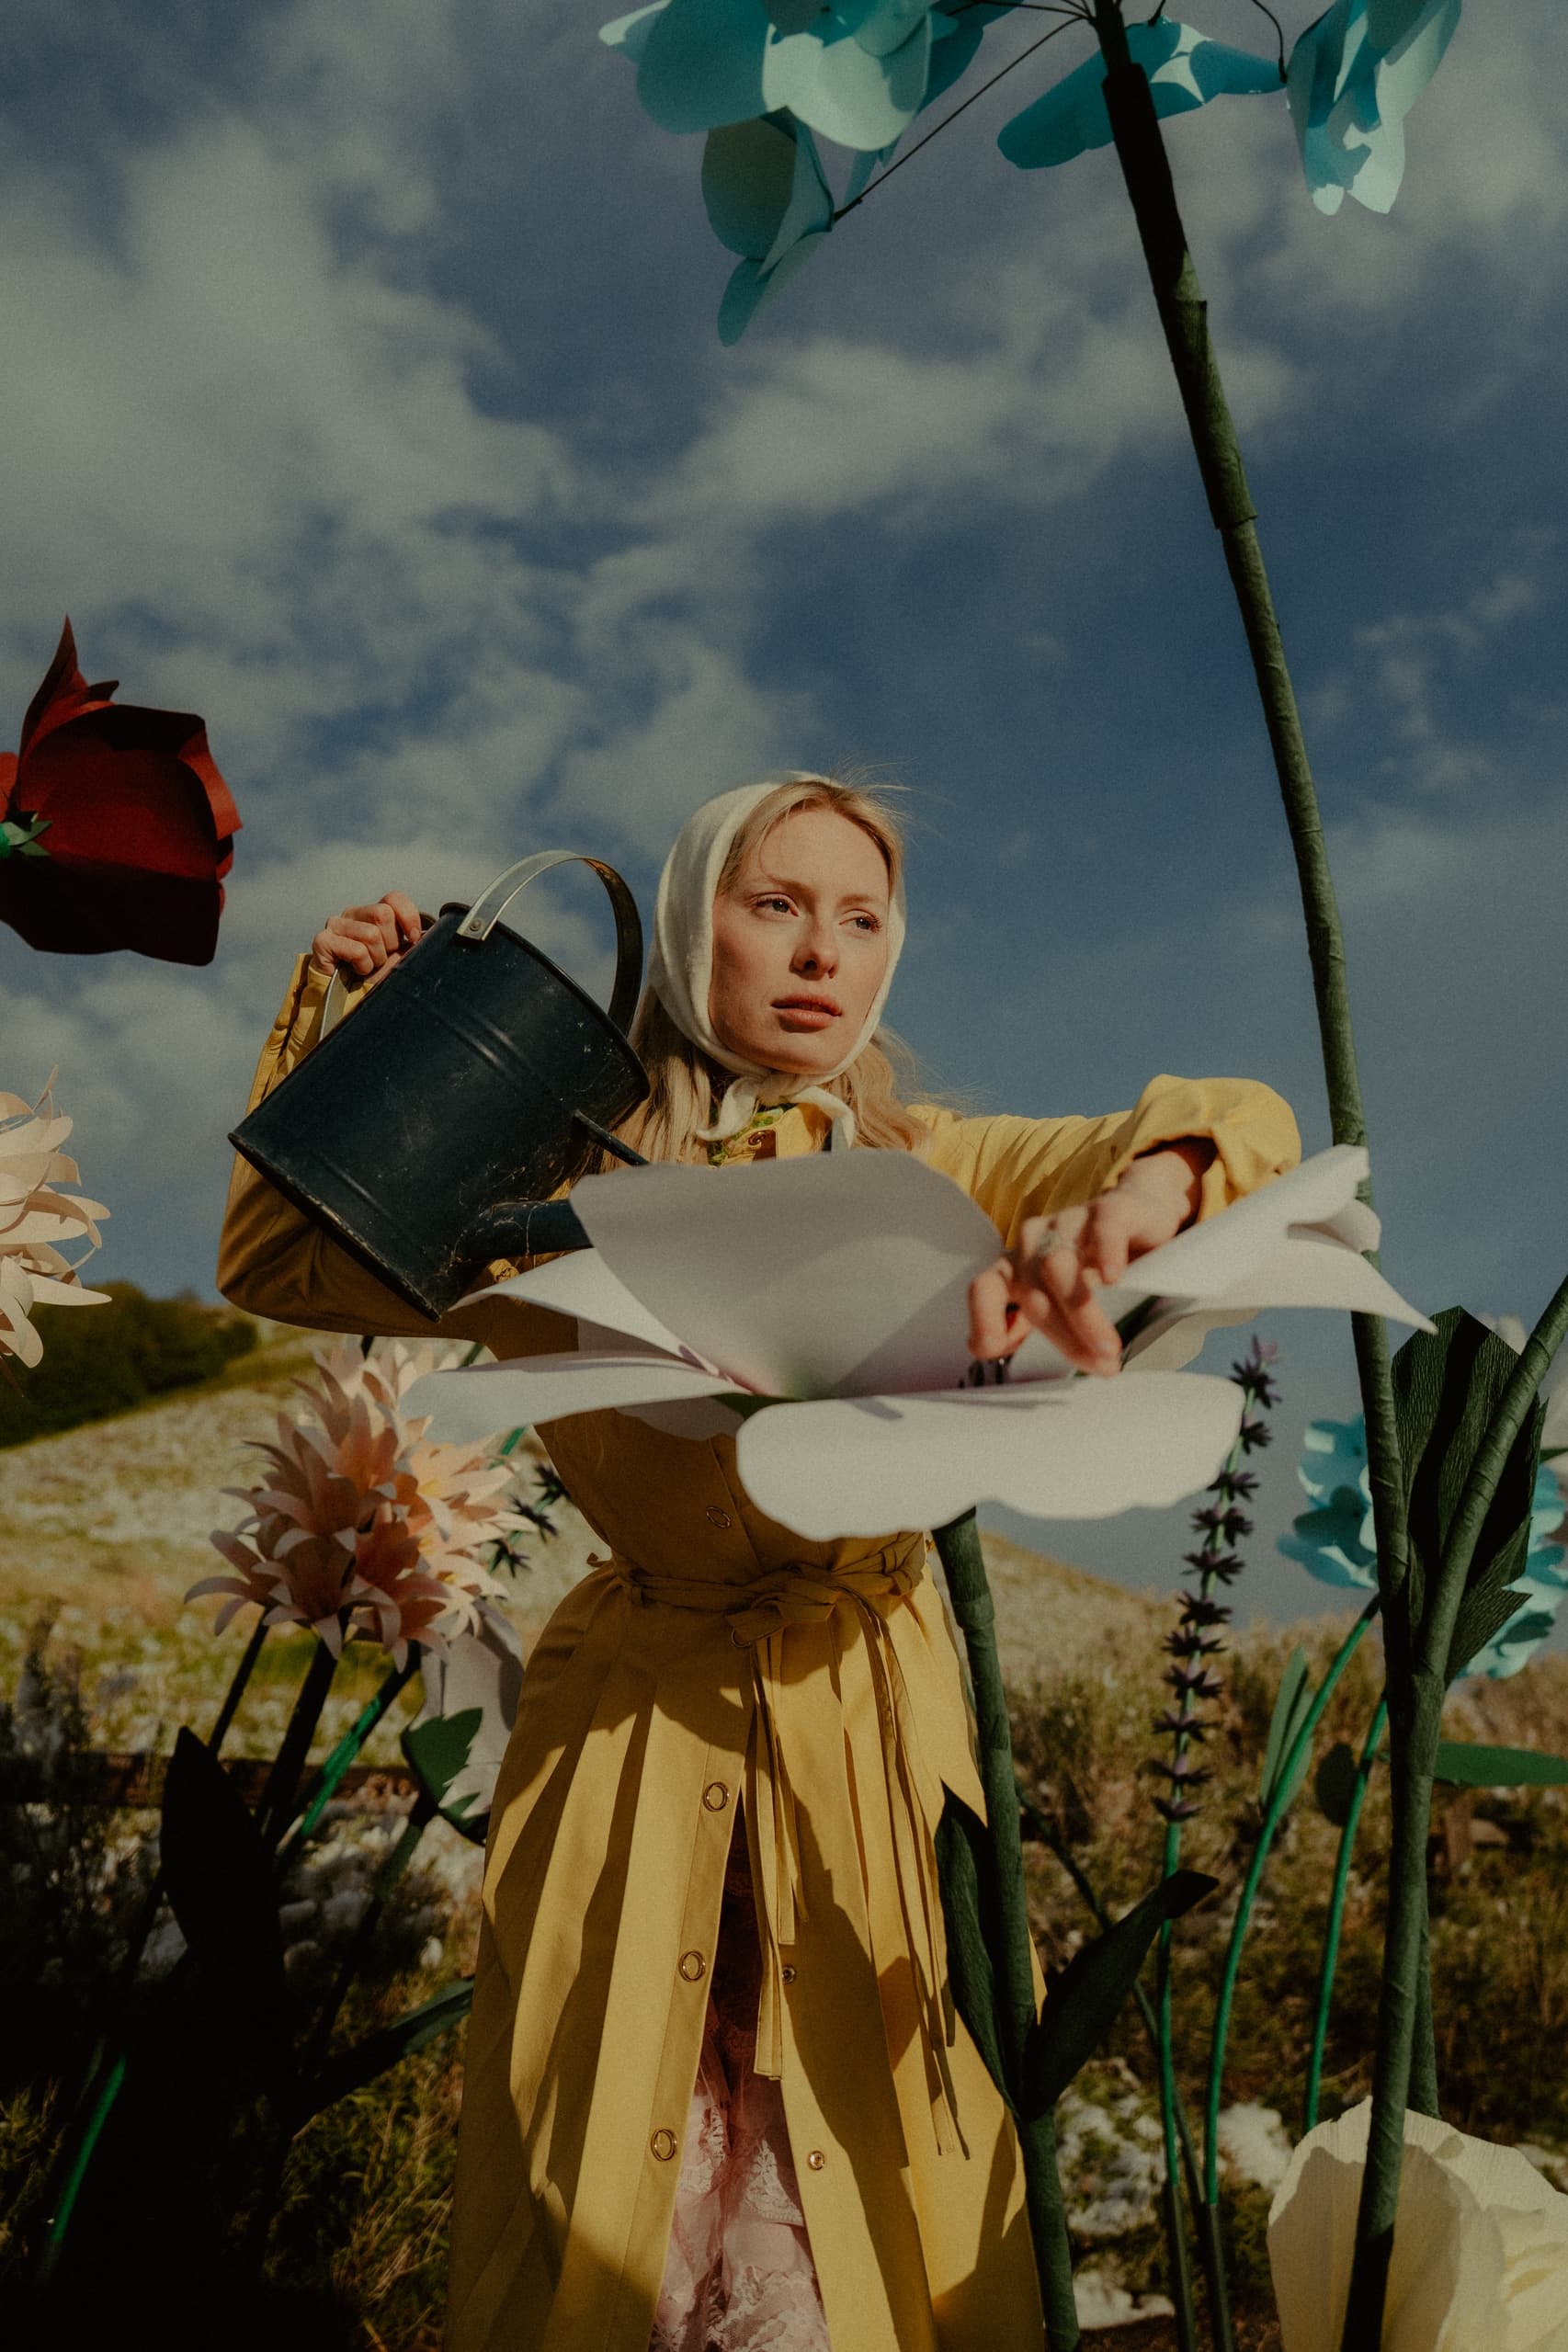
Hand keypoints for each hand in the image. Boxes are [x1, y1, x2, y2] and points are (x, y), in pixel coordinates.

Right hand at [309, 892, 422, 992]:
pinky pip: (356, 950)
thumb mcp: (397, 956)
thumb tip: (426, 935)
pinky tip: (355, 970)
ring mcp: (335, 925)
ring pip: (371, 934)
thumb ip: (409, 941)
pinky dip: (362, 965)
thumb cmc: (373, 975)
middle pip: (383, 914)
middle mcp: (352, 914)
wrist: (345, 1000)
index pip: (394, 898)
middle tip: (381, 958)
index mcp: (371, 913)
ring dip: (376, 958)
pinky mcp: (323, 941)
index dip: (408, 917)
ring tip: (368, 966)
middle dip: (390, 943)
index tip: (412, 939)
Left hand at [966, 1142, 1214, 1375]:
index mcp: (1016, 1266)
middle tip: (1097, 1365)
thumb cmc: (1095, 1265)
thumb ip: (1029, 1324)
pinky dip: (1106, 1254)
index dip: (984, 1319)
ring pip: (1060, 1266)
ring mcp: (1069, 1221)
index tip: (996, 1350)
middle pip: (1032, 1291)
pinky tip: (1113, 1279)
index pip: (984, 1289)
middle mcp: (1034, 1242)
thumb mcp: (1059, 1300)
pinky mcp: (1109, 1209)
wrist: (1144, 1215)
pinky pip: (1102, 1229)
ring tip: (1109, 1348)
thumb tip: (998, 1353)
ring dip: (1083, 1312)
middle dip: (1062, 1336)